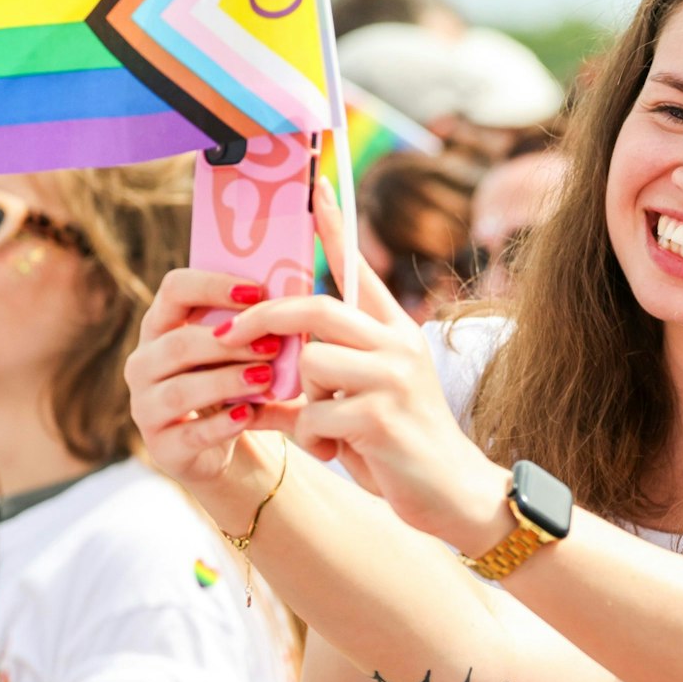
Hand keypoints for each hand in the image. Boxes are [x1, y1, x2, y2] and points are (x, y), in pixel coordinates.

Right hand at [125, 268, 298, 521]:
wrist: (225, 448)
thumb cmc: (236, 387)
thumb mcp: (245, 355)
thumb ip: (262, 330)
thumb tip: (306, 302)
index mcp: (163, 327)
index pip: (174, 289)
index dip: (212, 285)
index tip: (257, 292)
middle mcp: (144, 363)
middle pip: (177, 343)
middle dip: (228, 343)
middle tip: (273, 345)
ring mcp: (146, 407)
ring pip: (181, 390)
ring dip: (226, 382)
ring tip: (265, 379)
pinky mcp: (162, 446)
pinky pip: (189, 433)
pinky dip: (220, 426)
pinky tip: (247, 417)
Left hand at [212, 180, 503, 545]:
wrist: (454, 493)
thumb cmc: (402, 446)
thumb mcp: (367, 398)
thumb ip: (326, 372)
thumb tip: (258, 362)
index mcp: (395, 332)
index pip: (358, 270)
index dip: (335, 228)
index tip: (315, 188)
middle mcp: (397, 344)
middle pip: (316, 307)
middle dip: (264, 319)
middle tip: (228, 333)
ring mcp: (391, 377)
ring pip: (309, 363)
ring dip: (302, 400)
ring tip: (328, 427)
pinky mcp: (380, 414)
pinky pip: (313, 413)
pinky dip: (315, 438)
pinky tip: (342, 451)